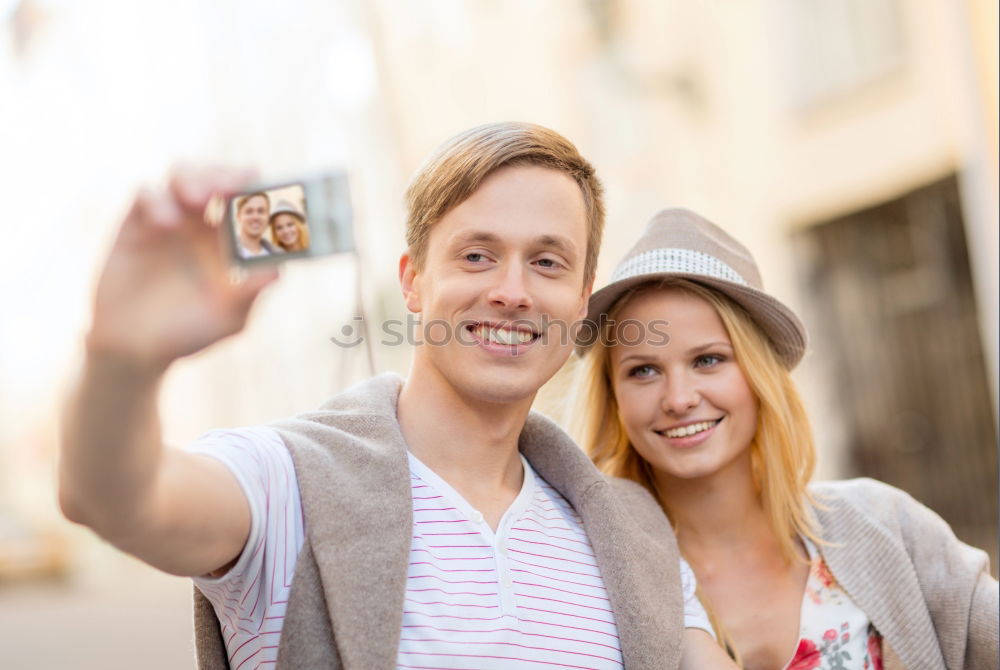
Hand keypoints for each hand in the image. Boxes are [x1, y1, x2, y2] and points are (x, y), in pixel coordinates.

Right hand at [87, 167, 277, 371]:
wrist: (134, 346)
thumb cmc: (189, 332)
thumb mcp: (227, 317)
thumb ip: (249, 293)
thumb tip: (277, 273)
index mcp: (234, 240)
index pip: (251, 200)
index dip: (261, 188)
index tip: (266, 189)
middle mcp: (206, 223)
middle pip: (219, 176)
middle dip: (226, 174)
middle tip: (230, 185)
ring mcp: (171, 218)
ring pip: (183, 173)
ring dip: (195, 177)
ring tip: (198, 199)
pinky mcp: (138, 223)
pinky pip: (146, 193)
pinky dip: (158, 200)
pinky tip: (166, 224)